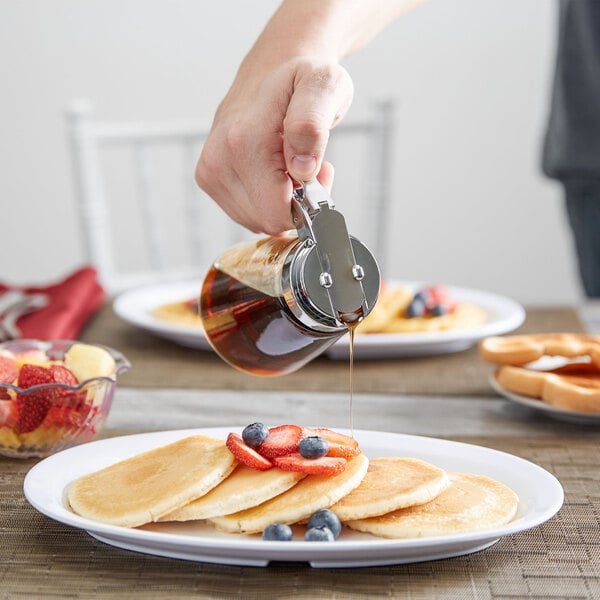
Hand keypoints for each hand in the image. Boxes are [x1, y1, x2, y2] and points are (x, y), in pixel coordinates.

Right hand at [195, 57, 353, 234]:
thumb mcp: (324, 87)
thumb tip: (301, 167)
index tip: (319, 174)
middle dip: (295, 203)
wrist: (272, 68)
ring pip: (256, 220)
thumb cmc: (301, 79)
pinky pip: (247, 213)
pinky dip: (265, 200)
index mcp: (244, 141)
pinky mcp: (208, 179)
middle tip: (306, 166)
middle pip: (267, 221)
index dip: (306, 205)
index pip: (276, 214)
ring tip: (290, 164)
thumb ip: (312, 125)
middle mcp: (219, 159)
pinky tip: (273, 171)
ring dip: (281, 201)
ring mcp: (210, 171)